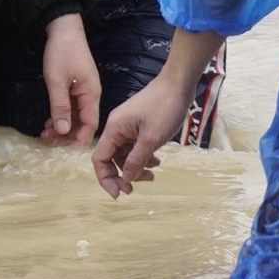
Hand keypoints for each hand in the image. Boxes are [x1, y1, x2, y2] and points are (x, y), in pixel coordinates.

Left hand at [41, 13, 100, 145]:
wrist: (63, 28)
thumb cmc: (62, 53)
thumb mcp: (57, 82)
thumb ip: (60, 107)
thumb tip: (63, 131)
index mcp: (91, 95)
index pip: (90, 125)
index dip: (79, 138)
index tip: (63, 148)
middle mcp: (90, 95)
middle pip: (83, 123)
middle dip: (66, 134)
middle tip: (47, 141)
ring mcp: (83, 91)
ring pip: (76, 116)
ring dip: (62, 126)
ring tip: (45, 133)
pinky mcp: (76, 87)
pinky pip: (71, 107)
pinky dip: (61, 115)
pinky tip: (49, 121)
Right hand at [92, 78, 189, 197]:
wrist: (178, 84)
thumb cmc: (164, 108)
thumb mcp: (151, 139)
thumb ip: (136, 160)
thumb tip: (126, 178)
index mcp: (114, 129)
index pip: (100, 159)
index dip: (106, 179)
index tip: (119, 193)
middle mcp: (117, 128)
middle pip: (112, 158)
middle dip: (123, 174)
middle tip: (136, 188)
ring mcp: (128, 126)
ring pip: (125, 154)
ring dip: (136, 167)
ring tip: (153, 174)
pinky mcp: (139, 125)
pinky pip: (135, 146)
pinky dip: (143, 156)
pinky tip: (156, 162)